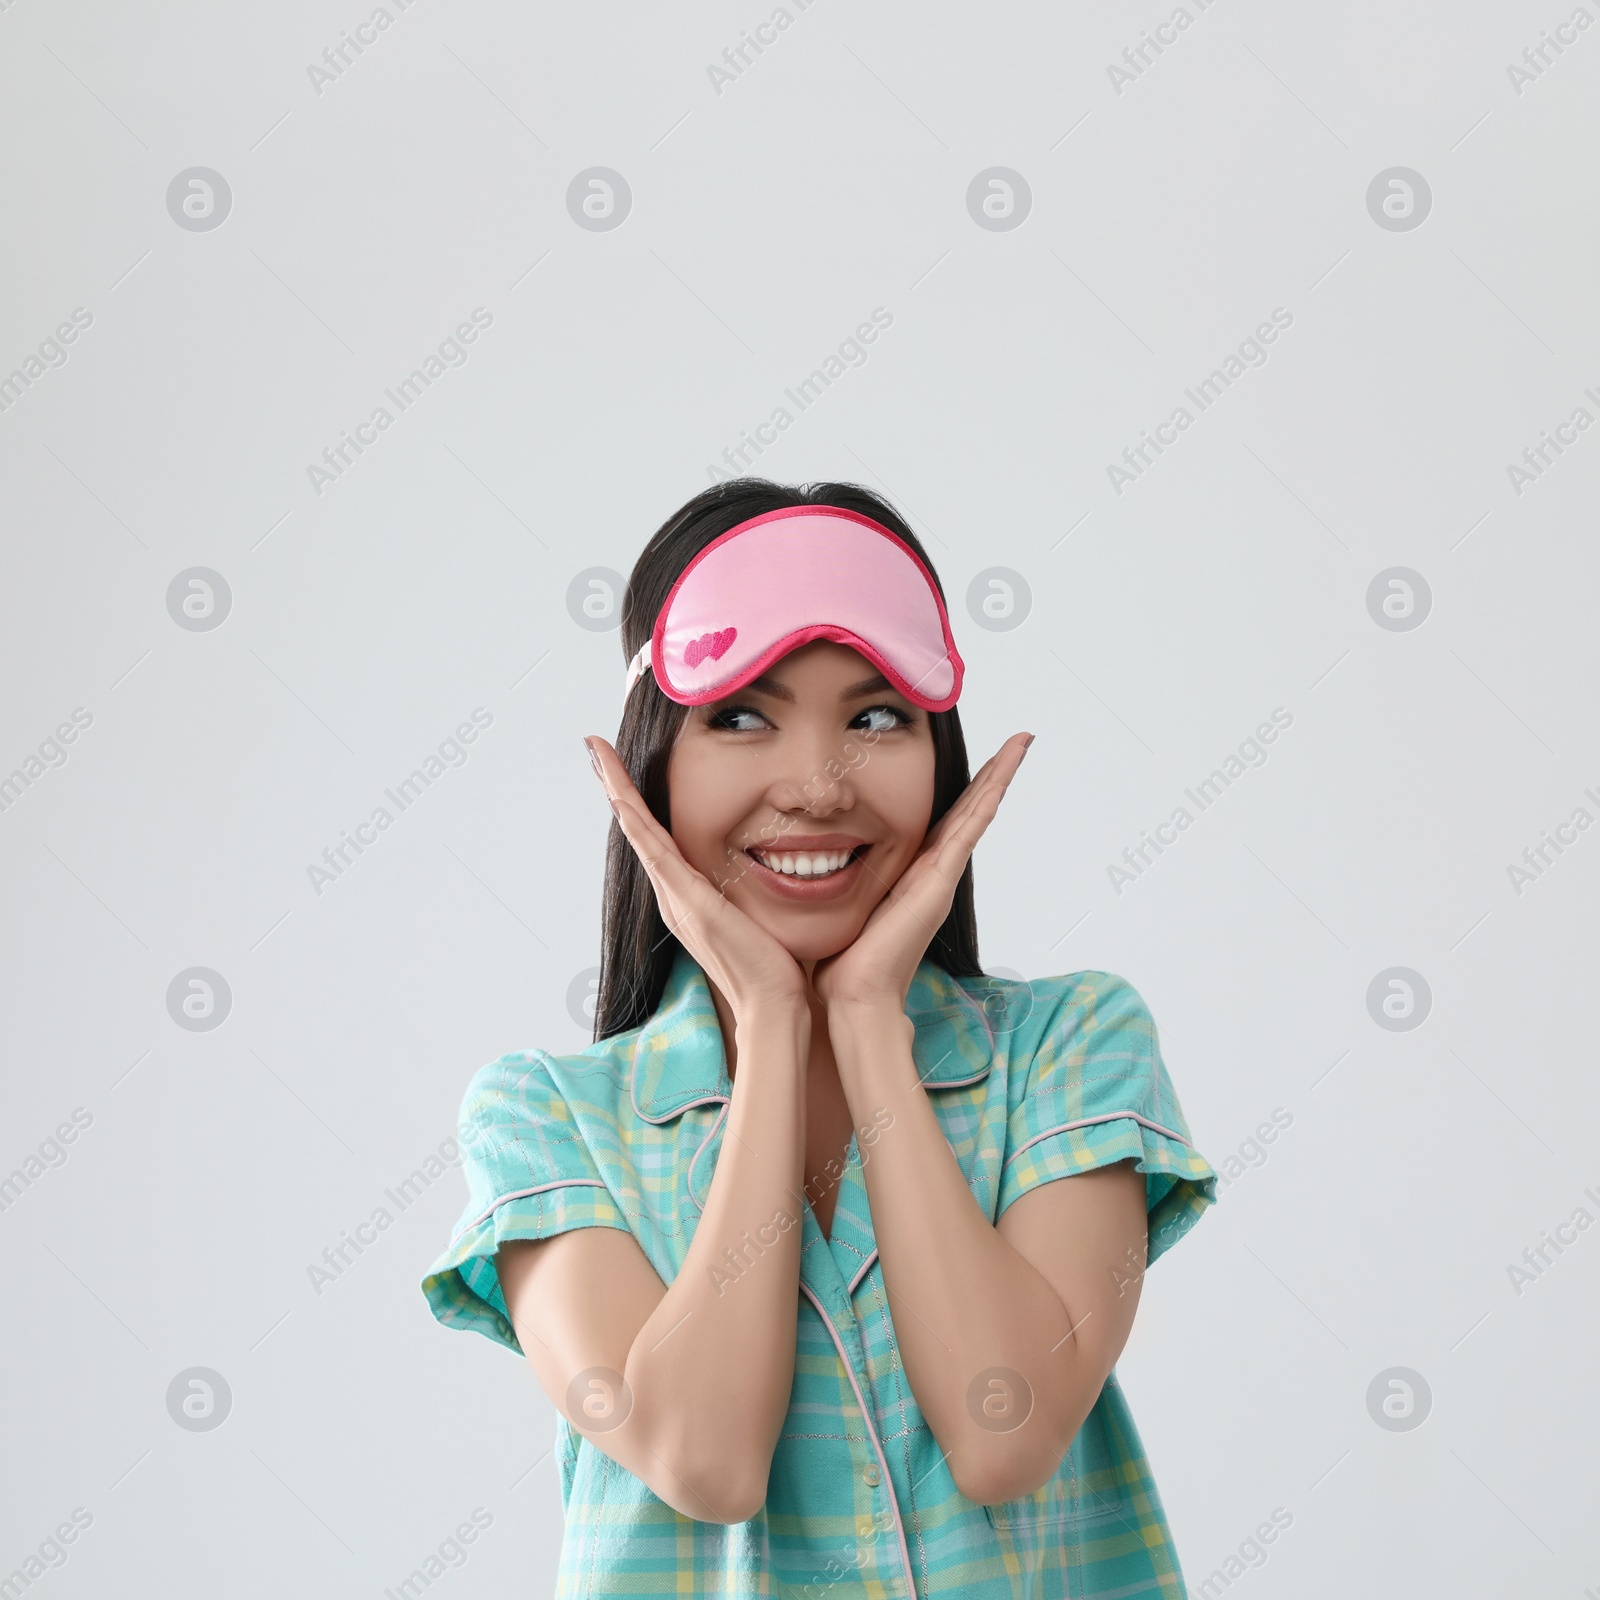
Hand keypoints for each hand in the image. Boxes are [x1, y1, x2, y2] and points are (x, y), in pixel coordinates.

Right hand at [584, 736, 810, 1023]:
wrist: (771, 1004)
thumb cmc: (772, 964)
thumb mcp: (754, 914)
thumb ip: (746, 890)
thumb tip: (758, 870)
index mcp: (686, 896)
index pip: (655, 837)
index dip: (636, 801)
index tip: (622, 767)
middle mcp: (672, 895)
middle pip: (637, 829)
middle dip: (615, 786)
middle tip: (595, 749)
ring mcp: (675, 899)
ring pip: (639, 834)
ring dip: (618, 792)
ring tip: (599, 756)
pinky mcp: (688, 903)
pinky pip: (655, 854)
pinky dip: (636, 824)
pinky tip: (621, 799)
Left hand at [812, 732, 1032, 1020]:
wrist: (855, 994)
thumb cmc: (842, 960)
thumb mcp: (840, 905)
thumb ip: (838, 883)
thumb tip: (808, 865)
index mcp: (912, 874)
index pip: (943, 821)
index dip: (962, 791)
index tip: (978, 760)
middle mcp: (933, 872)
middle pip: (970, 811)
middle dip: (993, 776)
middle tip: (1017, 741)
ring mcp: (941, 875)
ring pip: (977, 813)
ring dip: (1000, 776)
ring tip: (1021, 743)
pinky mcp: (940, 880)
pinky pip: (970, 828)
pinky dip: (989, 797)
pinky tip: (1004, 772)